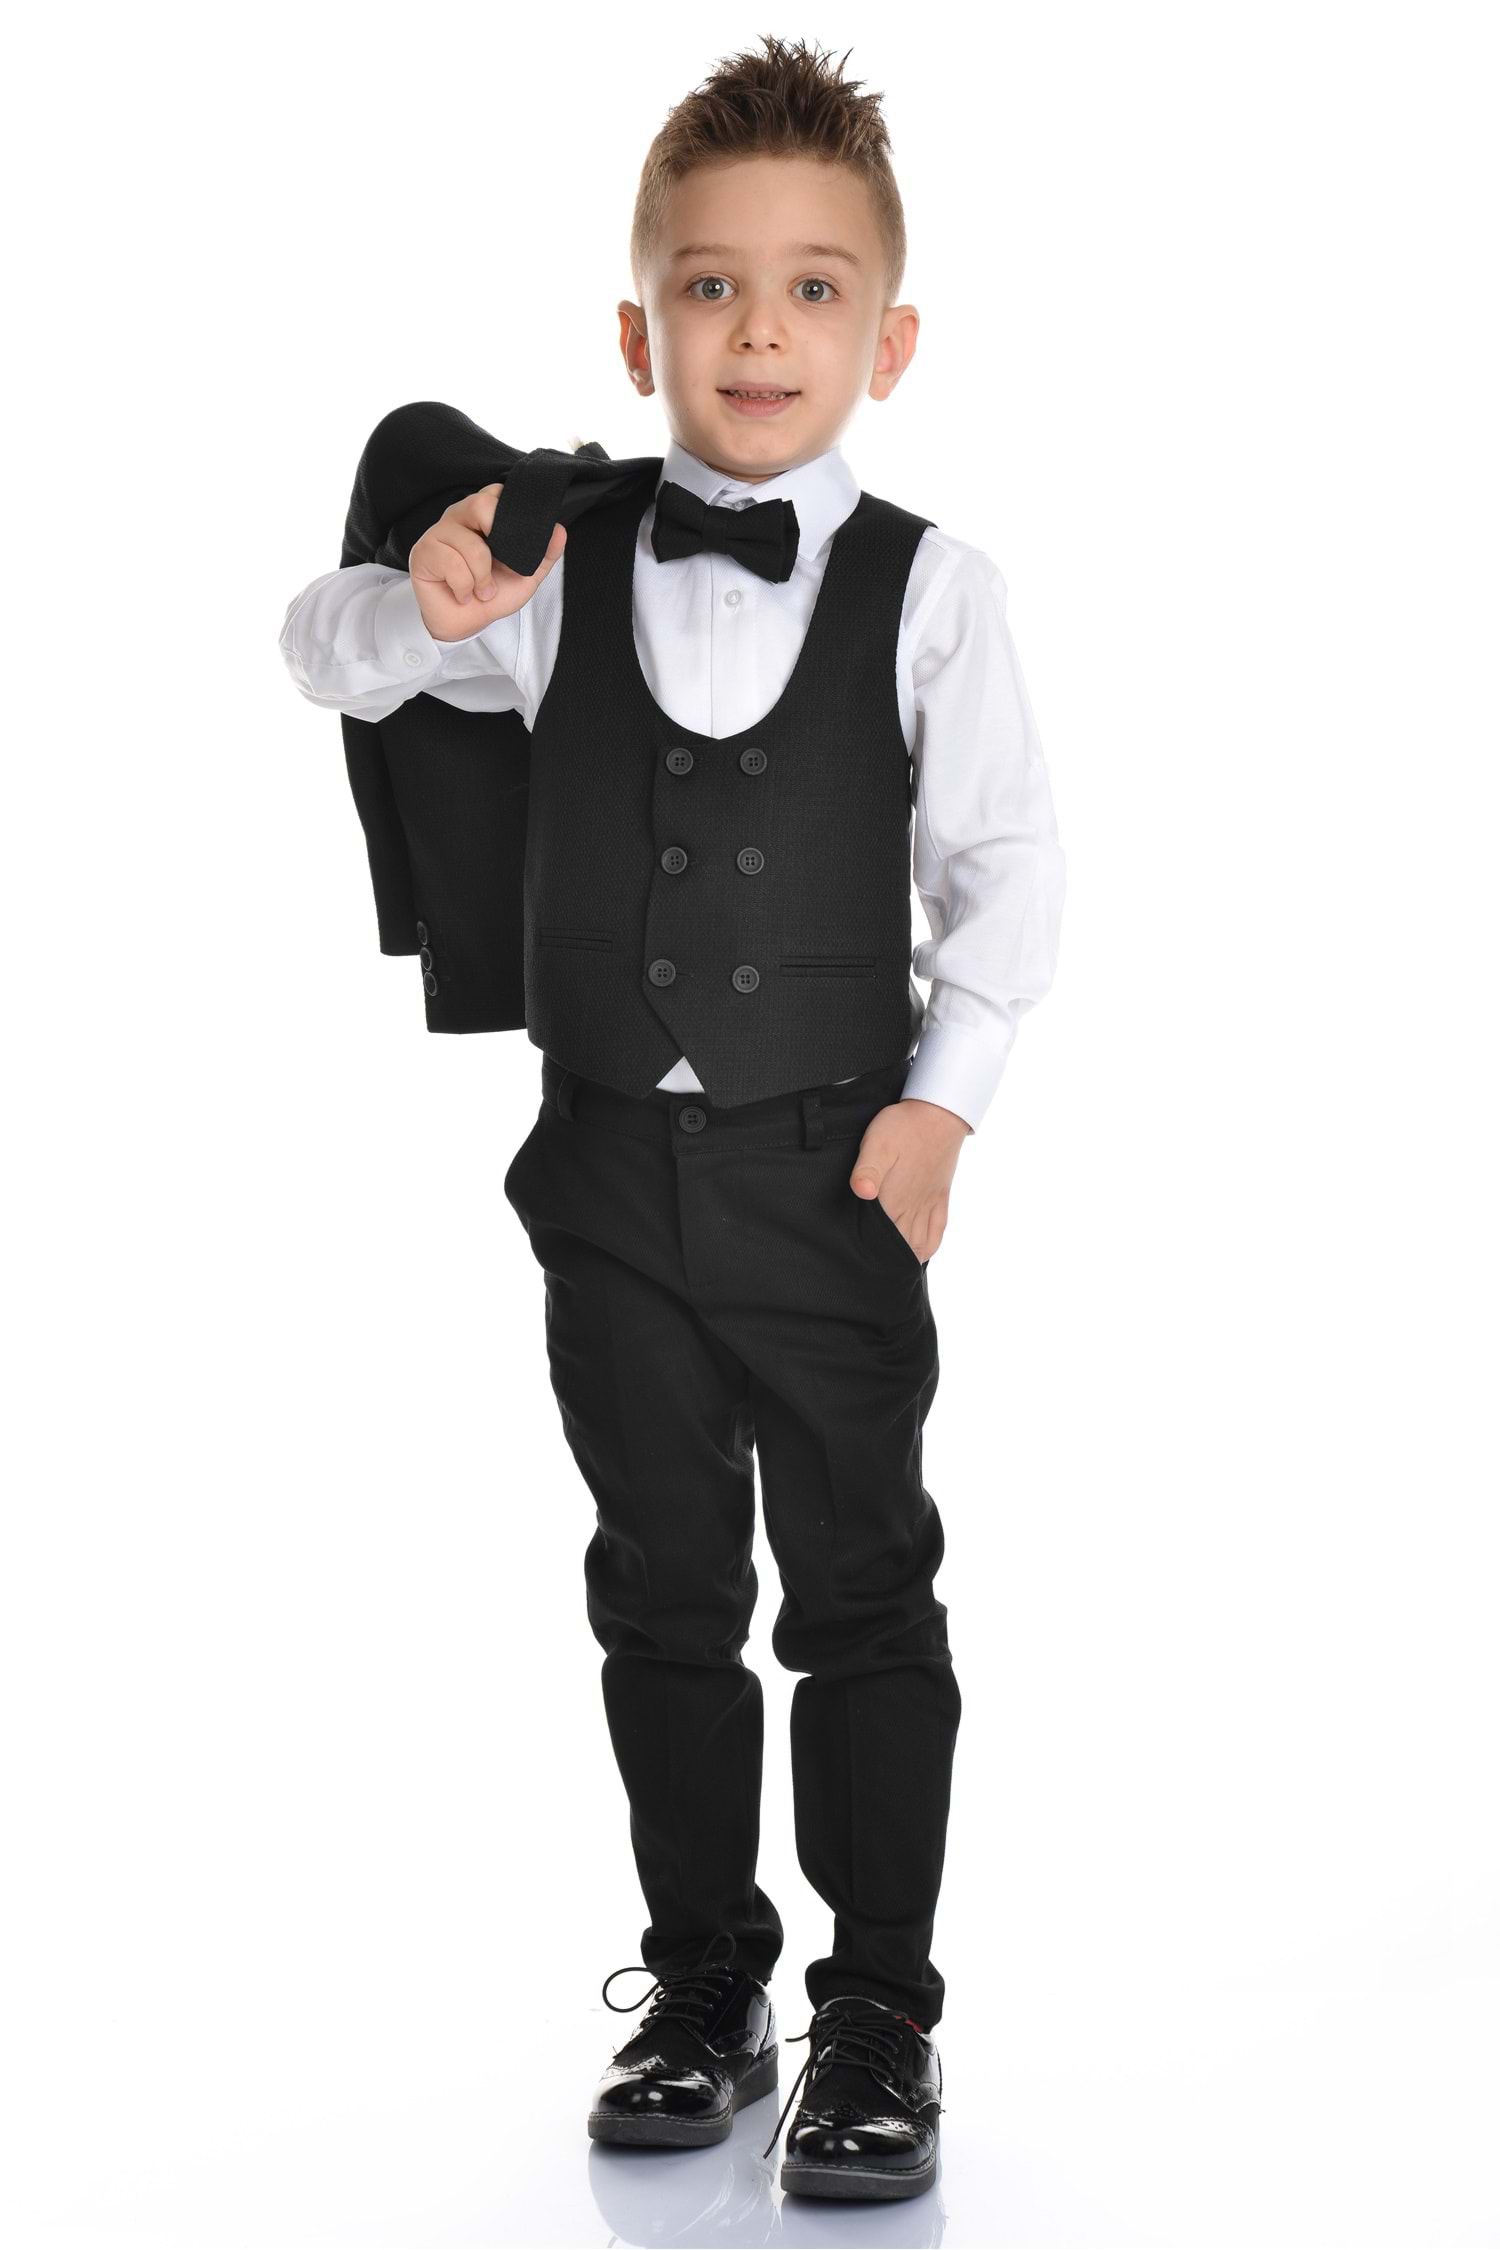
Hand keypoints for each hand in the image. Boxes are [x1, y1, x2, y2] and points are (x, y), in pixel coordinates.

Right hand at [409, 483, 565, 642]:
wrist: (464, 624)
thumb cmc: (489, 595)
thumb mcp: (524, 576)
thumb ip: (544, 554)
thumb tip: (560, 530)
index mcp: (482, 516)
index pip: (495, 493)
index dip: (507, 509)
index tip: (515, 535)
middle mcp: (459, 517)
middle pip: (479, 504)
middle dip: (496, 536)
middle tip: (499, 561)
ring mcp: (438, 533)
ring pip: (470, 544)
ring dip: (482, 577)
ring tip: (481, 590)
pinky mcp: (423, 552)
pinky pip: (451, 563)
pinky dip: (464, 587)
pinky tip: (462, 594)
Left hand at [848, 1097, 970, 1261]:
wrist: (939, 1114)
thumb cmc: (903, 1127)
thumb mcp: (876, 1143)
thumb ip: (867, 1170)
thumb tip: (861, 1192)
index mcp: (893, 1198)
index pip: (881, 1236)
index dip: (871, 1253)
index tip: (860, 1266)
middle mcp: (912, 1206)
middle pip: (899, 1244)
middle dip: (887, 1261)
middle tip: (874, 1274)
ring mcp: (928, 1203)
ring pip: (919, 1241)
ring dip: (907, 1257)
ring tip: (895, 1270)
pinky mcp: (939, 1196)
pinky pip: (937, 1229)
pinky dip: (929, 1246)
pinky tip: (921, 1253)